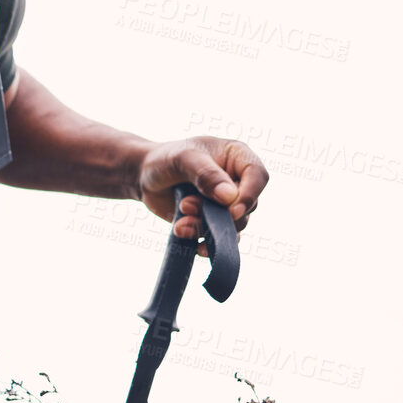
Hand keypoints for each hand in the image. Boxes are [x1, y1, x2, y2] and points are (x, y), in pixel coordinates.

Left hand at [134, 136, 268, 254]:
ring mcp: (227, 204)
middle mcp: (238, 181)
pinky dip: (207, 245)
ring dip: (207, 228)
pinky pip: (221, 240)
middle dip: (219, 214)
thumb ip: (206, 174)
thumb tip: (229, 198)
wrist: (144, 178)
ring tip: (181, 222)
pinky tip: (193, 245)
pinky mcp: (214, 222)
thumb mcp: (183, 159)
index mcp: (237, 157)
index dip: (250, 195)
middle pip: (247, 206)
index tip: (232, 210)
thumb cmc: (165, 159)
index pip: (258, 176)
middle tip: (186, 205)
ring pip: (233, 226)